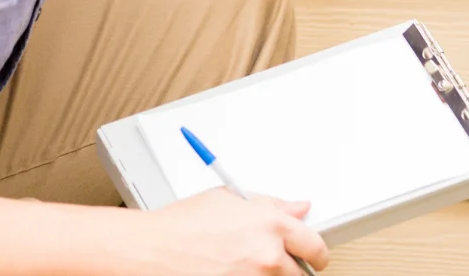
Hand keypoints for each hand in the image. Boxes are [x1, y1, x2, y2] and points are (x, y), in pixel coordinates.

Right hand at [142, 189, 328, 275]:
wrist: (151, 251)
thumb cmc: (181, 225)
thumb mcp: (228, 199)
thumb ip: (270, 205)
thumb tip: (299, 208)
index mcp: (270, 225)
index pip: (315, 245)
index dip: (317, 253)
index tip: (315, 257)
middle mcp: (268, 255)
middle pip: (300, 274)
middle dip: (289, 269)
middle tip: (269, 264)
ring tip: (243, 268)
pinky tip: (232, 274)